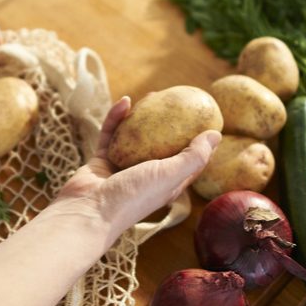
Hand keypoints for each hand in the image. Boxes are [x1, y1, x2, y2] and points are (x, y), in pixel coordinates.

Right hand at [52, 97, 220, 245]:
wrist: (89, 210)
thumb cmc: (133, 196)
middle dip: (169, 123)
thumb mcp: (171, 175)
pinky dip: (116, 118)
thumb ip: (194, 156)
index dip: (198, 141)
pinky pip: (111, 134)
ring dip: (142, 117)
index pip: (188, 161)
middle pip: (161, 144)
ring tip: (151, 95)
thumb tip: (216, 135)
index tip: (205, 118)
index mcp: (167, 183)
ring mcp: (123, 167)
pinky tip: (124, 100)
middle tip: (176, 100)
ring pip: (134, 137)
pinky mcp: (102, 160)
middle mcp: (146, 175)